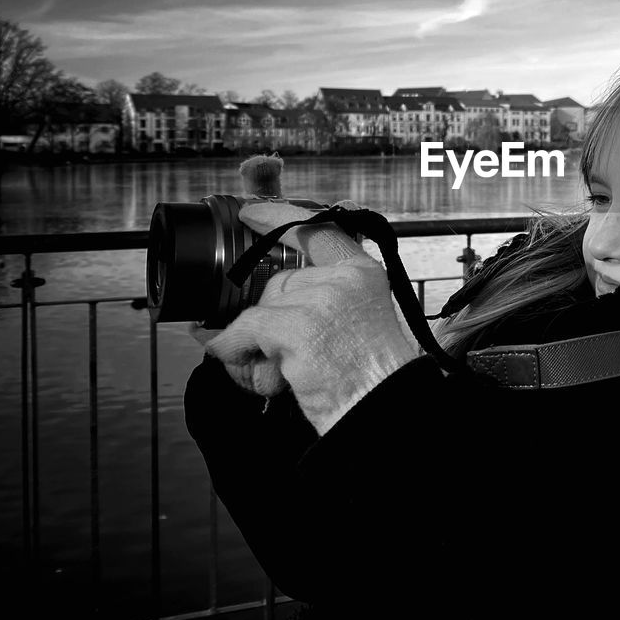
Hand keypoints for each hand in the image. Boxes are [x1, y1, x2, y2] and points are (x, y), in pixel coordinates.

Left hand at [205, 200, 421, 433]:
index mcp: (363, 273)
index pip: (318, 231)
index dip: (280, 219)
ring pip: (262, 309)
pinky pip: (246, 330)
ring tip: (282, 373)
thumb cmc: (371, 379)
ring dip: (258, 344)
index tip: (253, 211)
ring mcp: (322, 298)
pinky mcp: (299, 324)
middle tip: (280, 356)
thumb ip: (326, 299)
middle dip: (269, 319)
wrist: (383, 408)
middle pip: (280, 285)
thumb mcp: (358, 322)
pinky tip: (244, 364)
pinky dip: (236, 348)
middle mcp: (344, 278)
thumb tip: (274, 295)